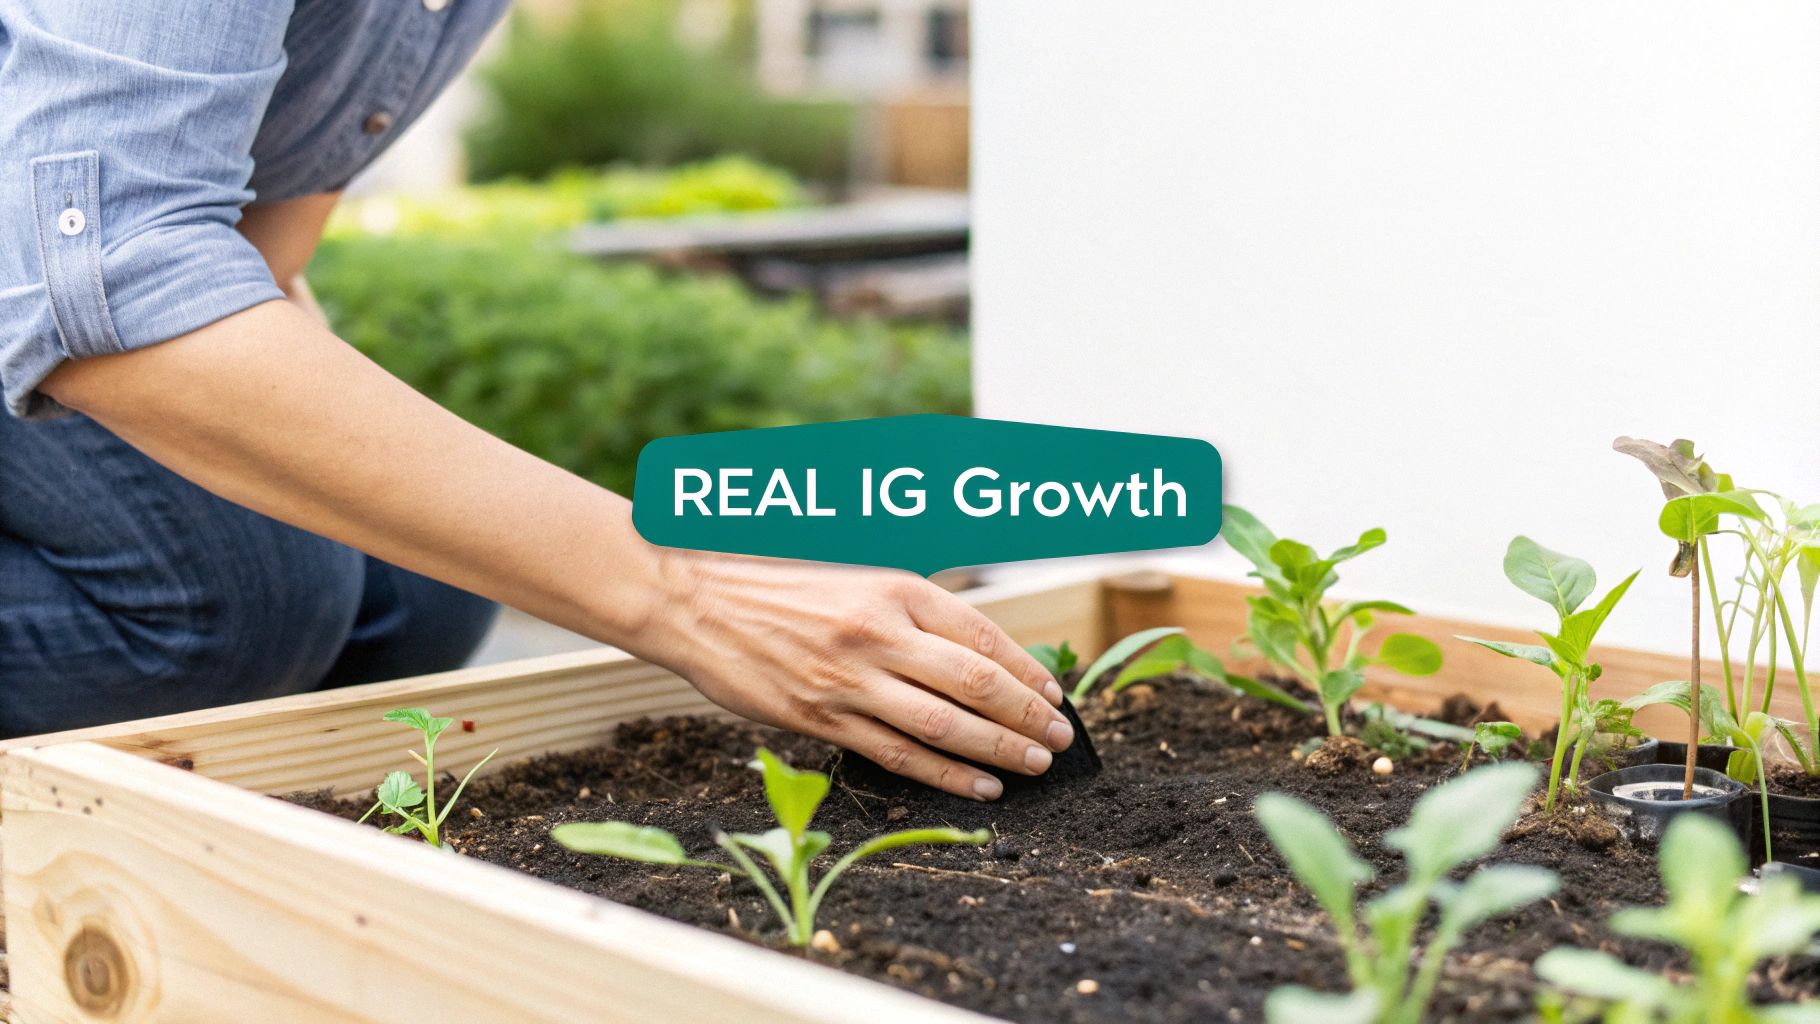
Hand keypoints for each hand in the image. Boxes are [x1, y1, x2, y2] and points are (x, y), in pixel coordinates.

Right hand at [640, 552, 1072, 799]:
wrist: (692, 600)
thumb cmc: (778, 584)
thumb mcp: (855, 574)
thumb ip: (913, 610)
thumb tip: (978, 652)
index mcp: (893, 587)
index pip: (982, 634)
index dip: (1026, 669)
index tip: (1055, 694)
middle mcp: (877, 632)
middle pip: (975, 682)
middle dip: (1026, 716)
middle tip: (1058, 739)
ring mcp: (848, 679)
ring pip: (942, 725)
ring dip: (997, 750)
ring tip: (1032, 765)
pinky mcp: (819, 718)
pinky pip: (896, 754)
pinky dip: (944, 775)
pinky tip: (978, 786)